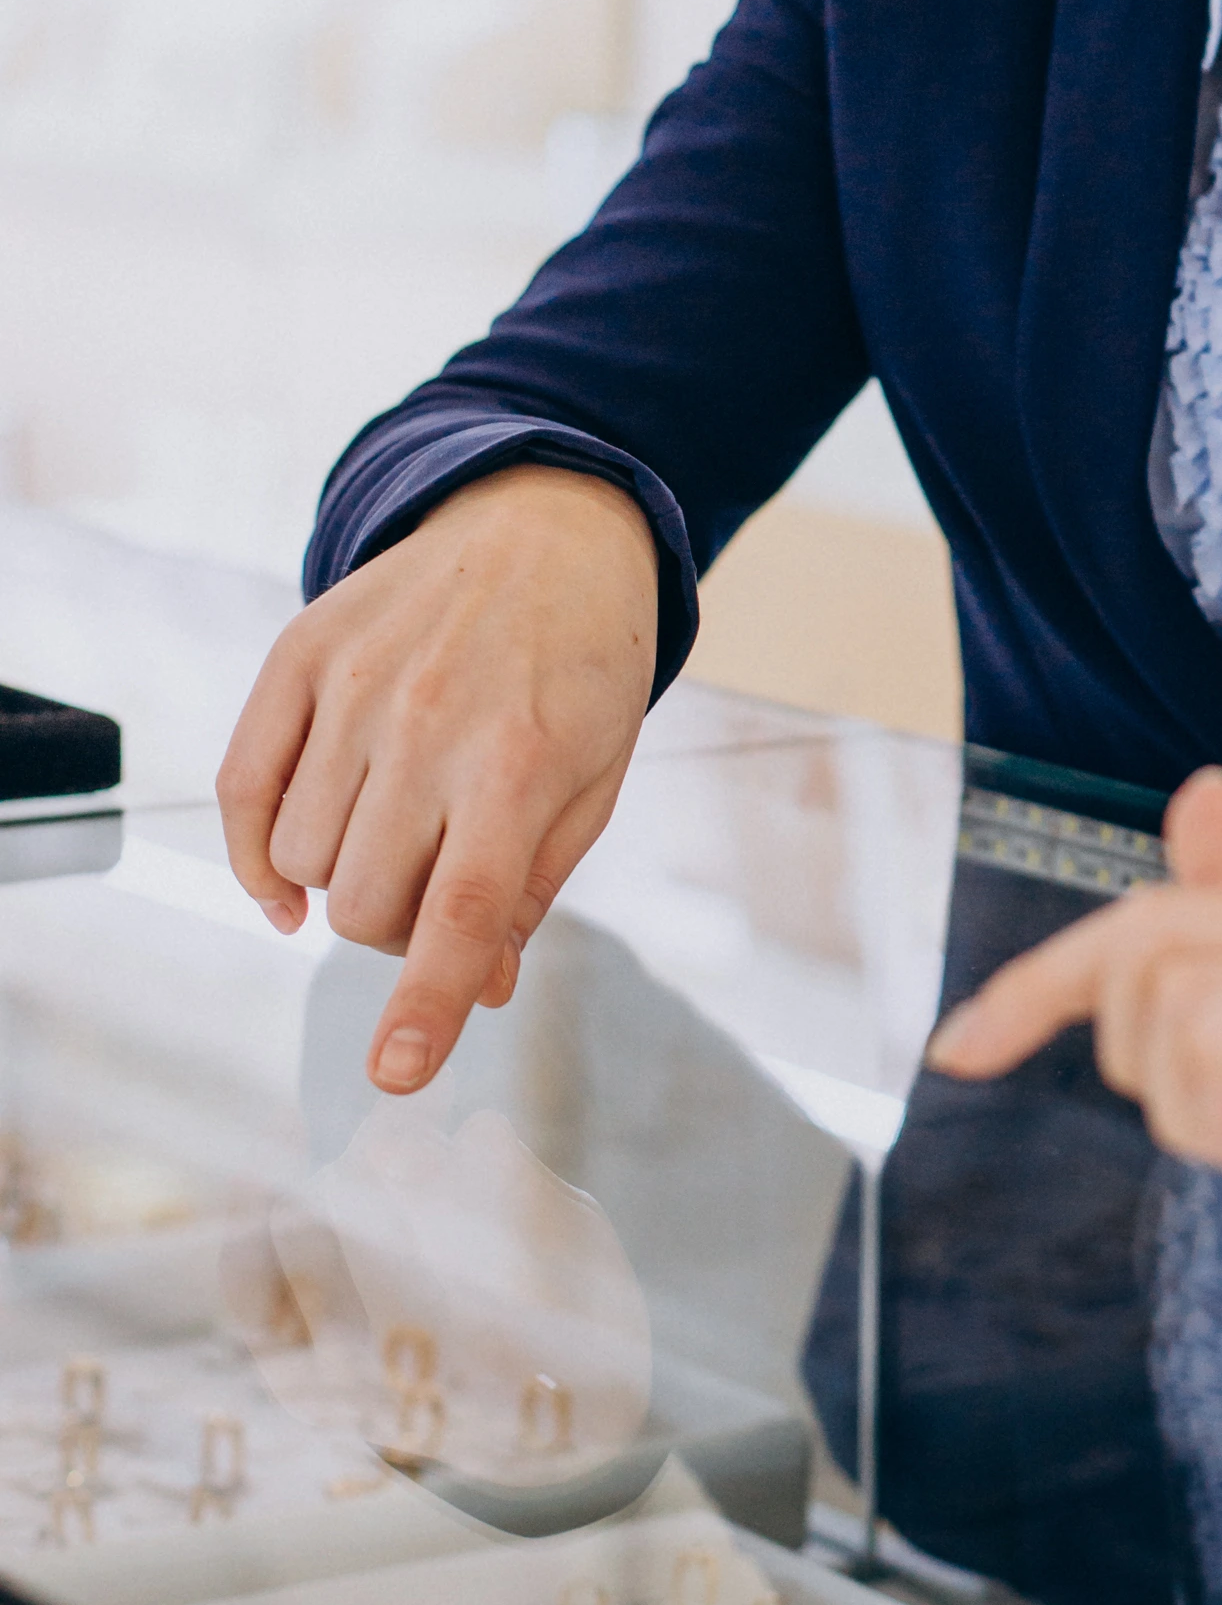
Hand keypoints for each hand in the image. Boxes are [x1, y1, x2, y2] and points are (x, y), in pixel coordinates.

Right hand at [216, 467, 658, 1096]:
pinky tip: (288, 883)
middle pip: (366, 902)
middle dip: (399, 930)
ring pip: (301, 860)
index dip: (428, 1003)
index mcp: (521, 761)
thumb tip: (478, 989)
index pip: (462, 909)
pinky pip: (241, 790)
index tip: (396, 1076)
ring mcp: (354, 686)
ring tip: (396, 834)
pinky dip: (256, 855)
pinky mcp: (299, 656)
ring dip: (340, 882)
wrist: (543, 528)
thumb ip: (532, 886)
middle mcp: (430, 723)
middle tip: (439, 887)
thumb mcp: (596, 777)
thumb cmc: (582, 668)